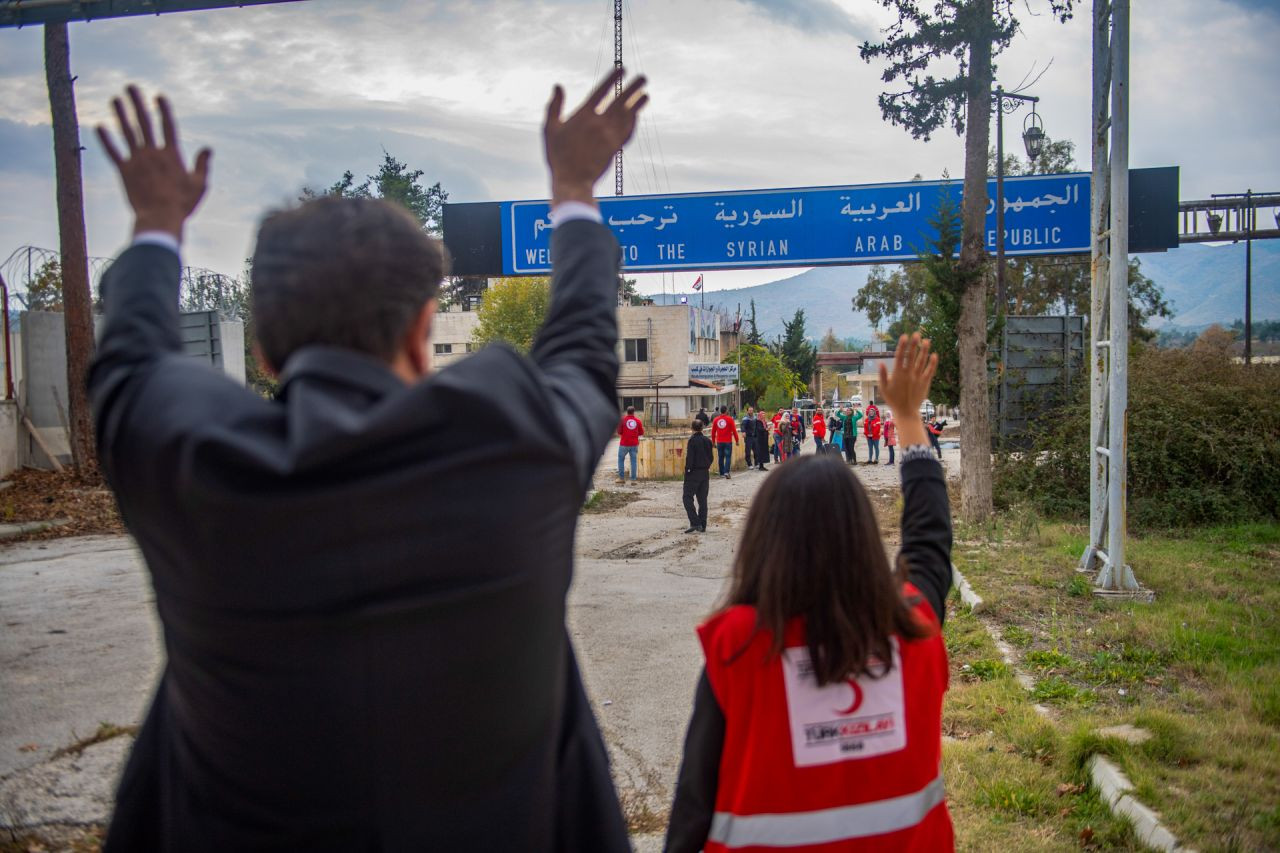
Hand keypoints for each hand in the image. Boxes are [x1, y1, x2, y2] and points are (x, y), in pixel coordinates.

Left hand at [97, 86, 210, 241]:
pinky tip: (99, 126)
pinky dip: (106, 140)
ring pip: (127, 133)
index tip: (158, 96)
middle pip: (144, 122)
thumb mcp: (200, 184)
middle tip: (130, 87)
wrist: (159, 218)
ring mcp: (137, 161)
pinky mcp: (124, 171)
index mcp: (172, 155)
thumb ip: (202, 165)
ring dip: (120, 115)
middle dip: (137, 103)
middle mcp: (152, 153)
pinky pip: (113, 152)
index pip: (167, 126)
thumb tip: (207, 148)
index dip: (163, 109)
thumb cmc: (183, 204)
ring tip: (115, 99)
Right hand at [543, 69, 647, 206]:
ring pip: (628, 116)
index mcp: (584, 116)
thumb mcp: (550, 129)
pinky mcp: (615, 149)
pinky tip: (636, 115)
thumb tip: (558, 86)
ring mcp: (610, 137)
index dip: (613, 79)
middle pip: (620, 101)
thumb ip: (554, 106)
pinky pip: (628, 132)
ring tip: (646, 94)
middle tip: (643, 77)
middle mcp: (600, 124)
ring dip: (637, 104)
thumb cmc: (558, 155)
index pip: (601, 92)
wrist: (572, 181)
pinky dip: (633, 122)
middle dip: (633, 88)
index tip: (622, 69)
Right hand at [879, 333, 935, 449]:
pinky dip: (932, 363)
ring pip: (921, 361)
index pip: (900, 357)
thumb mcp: (884, 389)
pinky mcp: (925, 383)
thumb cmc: (893, 400)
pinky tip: (934, 355)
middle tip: (917, 333)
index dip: (902, 346)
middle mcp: (908, 374)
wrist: (906, 412)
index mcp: (897, 374)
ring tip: (927, 340)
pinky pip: (930, 371)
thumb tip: (880, 363)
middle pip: (911, 356)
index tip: (905, 336)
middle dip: (914, 344)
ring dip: (924, 350)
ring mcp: (917, 378)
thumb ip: (882, 376)